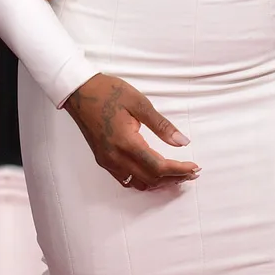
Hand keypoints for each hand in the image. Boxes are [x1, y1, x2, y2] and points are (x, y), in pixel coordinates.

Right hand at [63, 73, 200, 190]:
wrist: (79, 91)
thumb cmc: (108, 92)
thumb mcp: (139, 102)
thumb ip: (161, 125)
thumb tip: (183, 142)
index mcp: (126, 142)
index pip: (158, 167)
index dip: (179, 170)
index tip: (195, 167)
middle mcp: (115, 157)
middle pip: (151, 179)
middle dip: (174, 178)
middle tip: (192, 172)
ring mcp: (107, 161)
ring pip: (138, 183)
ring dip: (160, 182)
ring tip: (176, 174)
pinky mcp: (103, 160)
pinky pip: (126, 180)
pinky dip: (144, 180)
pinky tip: (153, 173)